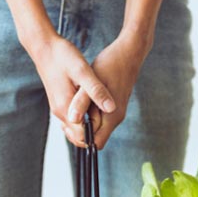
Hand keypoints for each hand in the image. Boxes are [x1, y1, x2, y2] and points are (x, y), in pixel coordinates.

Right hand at [27, 35, 115, 141]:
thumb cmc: (63, 57)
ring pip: (75, 128)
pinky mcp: (59, 103)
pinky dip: (83, 117)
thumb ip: (96, 91)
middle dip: (93, 132)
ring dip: (88, 125)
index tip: (108, 122)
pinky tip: (92, 105)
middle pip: (77, 136)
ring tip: (101, 110)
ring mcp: (58, 108)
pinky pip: (72, 119)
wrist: (44, 47)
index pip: (82, 137)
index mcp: (66, 109)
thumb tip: (111, 108)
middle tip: (107, 116)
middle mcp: (60, 112)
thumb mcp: (83, 71)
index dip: (96, 134)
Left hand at [64, 31, 149, 149]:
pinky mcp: (112, 107)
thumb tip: (72, 119)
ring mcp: (115, 113)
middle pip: (94, 138)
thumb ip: (82, 102)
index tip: (68, 123)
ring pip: (95, 127)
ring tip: (73, 106)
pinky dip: (87, 113)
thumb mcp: (92, 81)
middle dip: (80, 130)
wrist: (129, 53)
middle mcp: (115, 119)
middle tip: (68, 113)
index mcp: (112, 117)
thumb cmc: (110, 65)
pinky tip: (80, 100)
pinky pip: (97, 118)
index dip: (80, 138)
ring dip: (83, 121)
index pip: (95, 143)